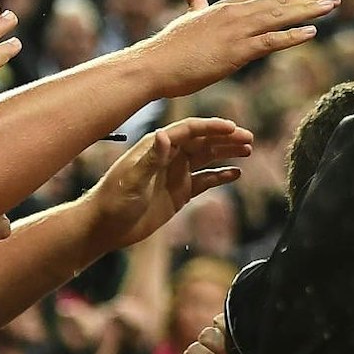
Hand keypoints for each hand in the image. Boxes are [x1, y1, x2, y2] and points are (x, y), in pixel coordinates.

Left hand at [84, 118, 253, 249]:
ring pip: (206, 158)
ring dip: (226, 153)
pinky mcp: (179, 192)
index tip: (233, 128)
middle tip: (248, 139)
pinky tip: (236, 174)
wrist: (105, 226)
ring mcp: (175, 173)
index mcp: (156, 147)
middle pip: (202, 141)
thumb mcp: (133, 179)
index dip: (211, 127)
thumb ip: (152, 159)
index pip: (189, 130)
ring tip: (247, 151)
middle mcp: (168, 156)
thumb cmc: (113, 200)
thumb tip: (167, 135)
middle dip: (225, 139)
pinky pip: (205, 180)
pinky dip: (220, 176)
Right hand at [138, 0, 338, 94]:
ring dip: (307, 12)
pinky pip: (271, 41)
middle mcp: (233, 14)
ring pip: (279, 17)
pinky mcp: (236, 51)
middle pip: (277, 2)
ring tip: (331, 7)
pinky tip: (313, 32)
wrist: (153, 64)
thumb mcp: (185, 22)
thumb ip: (195, 8)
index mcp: (222, 8)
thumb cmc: (167, 49)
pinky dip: (293, 36)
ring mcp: (236, 31)